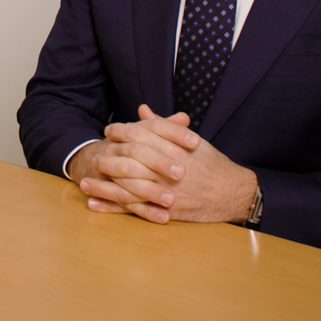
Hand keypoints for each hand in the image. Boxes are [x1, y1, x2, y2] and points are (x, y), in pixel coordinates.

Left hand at [72, 105, 255, 224]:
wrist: (234, 192)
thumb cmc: (212, 164)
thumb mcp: (191, 141)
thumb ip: (164, 126)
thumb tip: (141, 110)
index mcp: (175, 148)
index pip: (142, 135)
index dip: (122, 132)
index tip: (109, 130)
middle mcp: (170, 168)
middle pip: (132, 160)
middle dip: (110, 158)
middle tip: (96, 156)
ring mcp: (168, 191)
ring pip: (130, 186)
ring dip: (105, 185)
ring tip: (86, 182)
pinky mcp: (167, 210)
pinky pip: (135, 209)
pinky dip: (113, 208)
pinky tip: (95, 205)